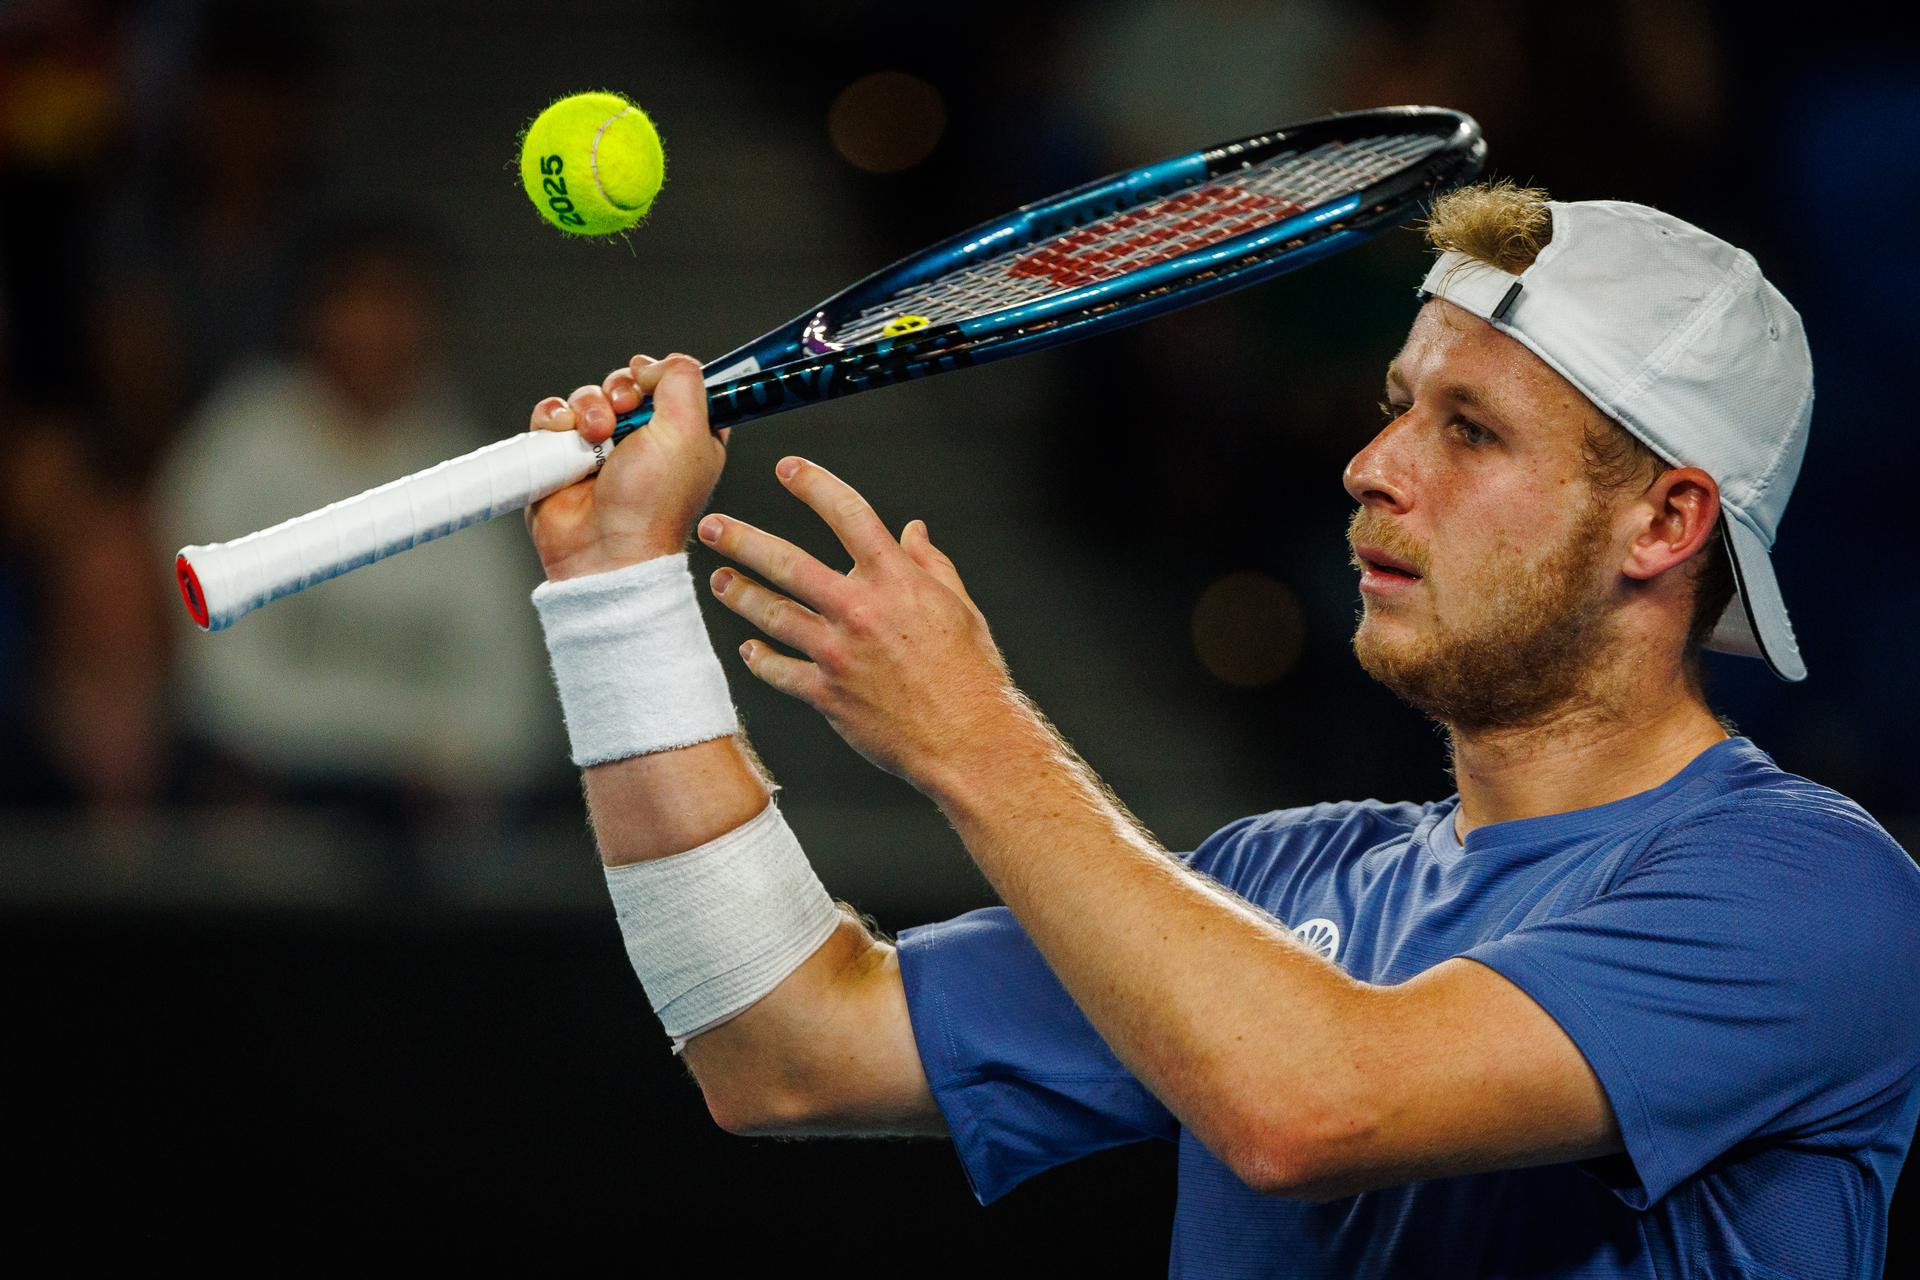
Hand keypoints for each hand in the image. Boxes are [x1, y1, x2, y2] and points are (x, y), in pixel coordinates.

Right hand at [525, 352, 729, 579]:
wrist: (605, 548)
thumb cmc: (654, 501)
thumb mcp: (689, 431)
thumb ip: (683, 381)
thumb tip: (654, 364)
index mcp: (685, 434)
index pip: (674, 383)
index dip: (661, 375)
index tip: (653, 381)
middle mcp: (645, 438)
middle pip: (627, 383)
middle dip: (621, 389)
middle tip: (623, 410)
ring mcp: (602, 448)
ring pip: (588, 396)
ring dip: (588, 408)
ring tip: (595, 437)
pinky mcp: (563, 456)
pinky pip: (553, 416)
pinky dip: (555, 420)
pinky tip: (565, 439)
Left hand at [698, 456, 1017, 789]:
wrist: (968, 740)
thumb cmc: (970, 673)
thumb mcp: (959, 607)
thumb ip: (931, 565)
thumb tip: (914, 531)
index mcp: (897, 580)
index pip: (848, 515)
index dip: (814, 485)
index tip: (788, 468)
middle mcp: (860, 610)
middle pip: (787, 563)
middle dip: (742, 541)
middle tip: (711, 527)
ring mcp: (838, 654)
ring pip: (773, 614)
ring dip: (740, 595)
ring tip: (720, 581)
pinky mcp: (827, 695)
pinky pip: (779, 672)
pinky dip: (760, 659)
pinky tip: (749, 649)